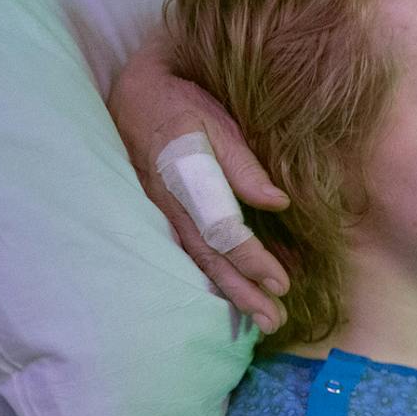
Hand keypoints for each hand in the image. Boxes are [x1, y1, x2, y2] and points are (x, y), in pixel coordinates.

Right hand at [108, 33, 290, 330]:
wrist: (135, 94)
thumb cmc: (182, 104)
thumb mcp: (214, 122)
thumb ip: (244, 164)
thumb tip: (279, 202)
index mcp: (185, 179)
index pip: (221, 230)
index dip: (251, 259)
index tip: (281, 283)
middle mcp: (170, 204)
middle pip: (209, 256)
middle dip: (243, 292)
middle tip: (274, 321)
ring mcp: (163, 212)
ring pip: (199, 260)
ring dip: (232, 292)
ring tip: (264, 321)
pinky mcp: (163, 215)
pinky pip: (191, 251)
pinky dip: (217, 275)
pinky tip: (243, 291)